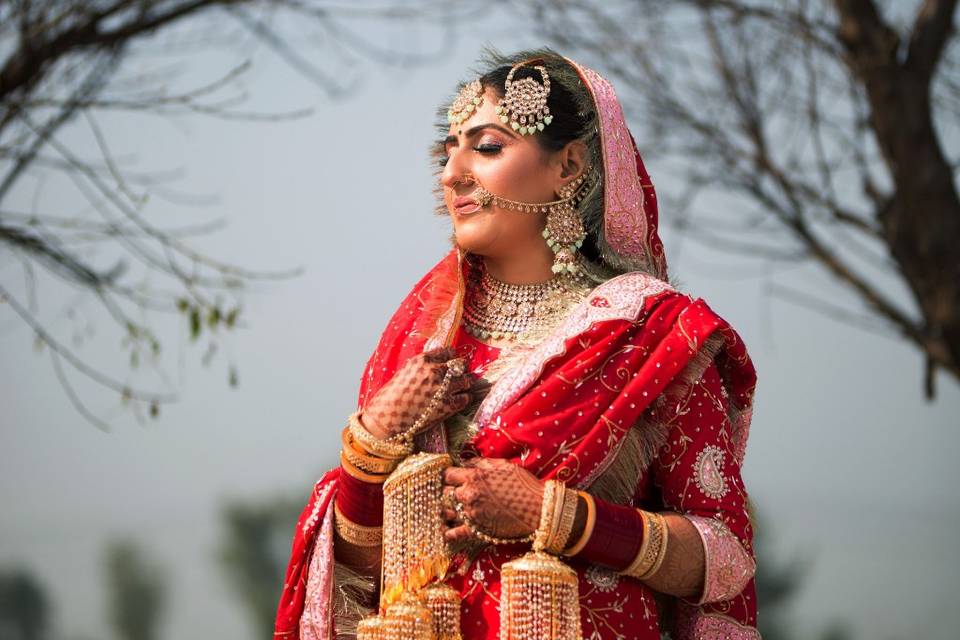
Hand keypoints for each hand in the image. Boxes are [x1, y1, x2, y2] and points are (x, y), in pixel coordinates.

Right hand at [361, 347, 477, 439]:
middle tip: (462, 373)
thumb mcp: (403, 373)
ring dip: (466, 383)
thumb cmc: (389, 398)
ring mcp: (443, 388)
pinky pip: (466, 398)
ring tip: (465, 385)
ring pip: (466, 380)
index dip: (452, 357)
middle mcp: (434, 371)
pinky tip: (460, 400)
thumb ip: (420, 367)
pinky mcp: (448, 406)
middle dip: (462, 369)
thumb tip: (434, 365)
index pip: (447, 352)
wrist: (386, 419)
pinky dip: (465, 398)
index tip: (453, 362)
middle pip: (459, 364)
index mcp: (422, 361)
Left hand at [441, 458, 544, 543]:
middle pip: (444, 492)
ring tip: (447, 508)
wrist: (539, 508)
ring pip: (445, 511)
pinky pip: (454, 534)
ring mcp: (471, 514)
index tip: (449, 478)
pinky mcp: (476, 531)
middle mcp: (469, 495)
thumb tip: (465, 462)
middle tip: (450, 492)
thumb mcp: (503, 465)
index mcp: (474, 477)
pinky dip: (447, 532)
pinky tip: (445, 530)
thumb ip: (480, 463)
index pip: (447, 475)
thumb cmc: (524, 484)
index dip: (447, 476)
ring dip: (445, 509)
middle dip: (446, 491)